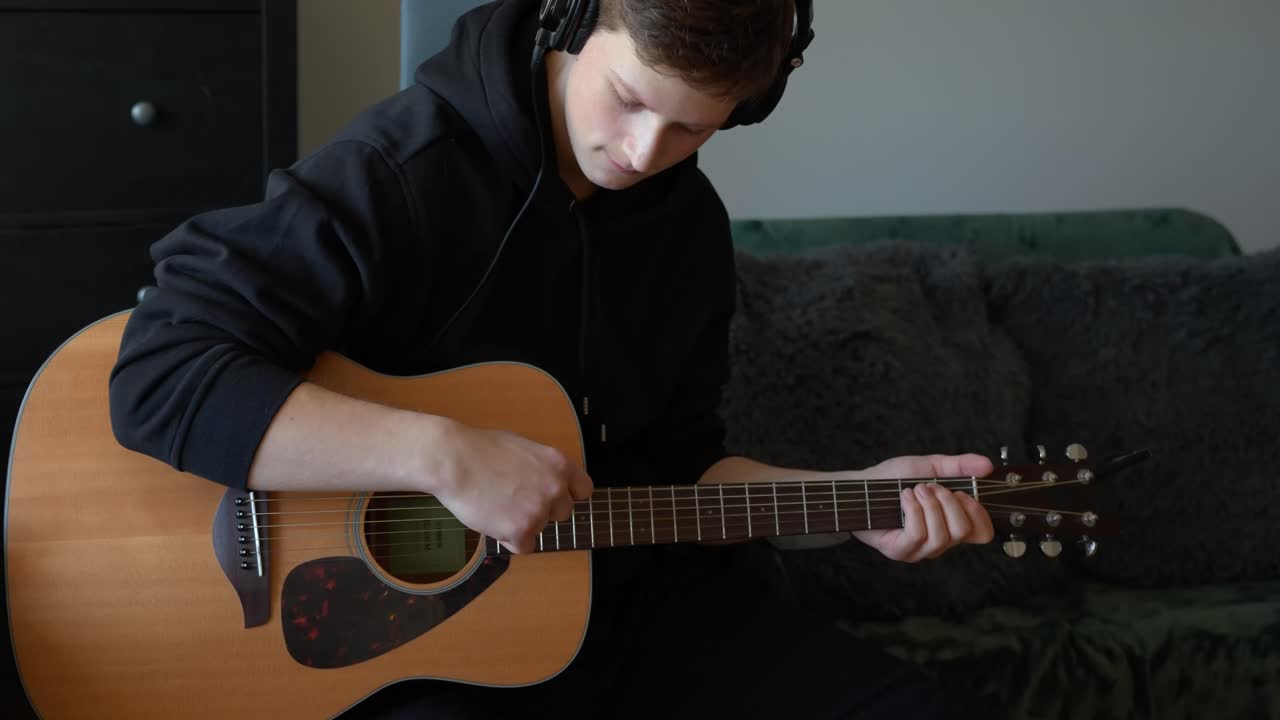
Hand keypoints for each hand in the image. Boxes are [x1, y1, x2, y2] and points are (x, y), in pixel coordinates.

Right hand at [428, 422, 592, 553]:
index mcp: (560, 464)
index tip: (552, 498)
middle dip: (542, 511)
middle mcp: (556, 488)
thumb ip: (542, 469)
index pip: (584, 490)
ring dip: (523, 524)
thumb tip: (548, 485)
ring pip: (540, 529)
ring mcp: (540, 510)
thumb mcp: (525, 449)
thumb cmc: (482, 450)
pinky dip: (510, 539)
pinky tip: (493, 521)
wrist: (454, 460)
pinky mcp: (521, 530)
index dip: (568, 495)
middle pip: (563, 513)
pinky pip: (525, 546)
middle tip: (514, 500)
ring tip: (497, 505)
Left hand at [851, 454, 994, 562]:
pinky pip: (918, 535)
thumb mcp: (930, 467)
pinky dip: (913, 510)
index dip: (978, 513)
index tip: (963, 493)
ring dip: (928, 504)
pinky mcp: (899, 551)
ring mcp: (919, 550)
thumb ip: (959, 466)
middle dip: (948, 502)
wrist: (860, 486)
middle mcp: (939, 542)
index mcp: (951, 524)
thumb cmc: (893, 479)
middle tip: (929, 487)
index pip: (983, 533)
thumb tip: (987, 464)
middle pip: (963, 532)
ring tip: (914, 490)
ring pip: (941, 535)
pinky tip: (904, 498)